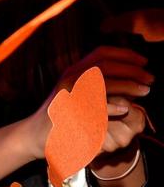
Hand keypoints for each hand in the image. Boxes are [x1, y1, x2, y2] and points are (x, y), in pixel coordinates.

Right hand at [24, 45, 150, 159]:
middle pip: (104, 65)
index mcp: (74, 70)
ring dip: (126, 84)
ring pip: (100, 81)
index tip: (144, 61)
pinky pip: (91, 105)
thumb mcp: (78, 94)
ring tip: (145, 91)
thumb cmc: (62, 115)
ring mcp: (68, 92)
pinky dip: (109, 105)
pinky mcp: (67, 110)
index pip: (101, 53)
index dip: (124, 54)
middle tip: (150, 79)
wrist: (35, 133)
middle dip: (131, 70)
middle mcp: (70, 77)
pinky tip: (123, 108)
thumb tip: (130, 82)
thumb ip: (99, 85)